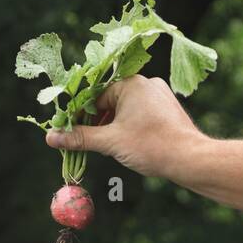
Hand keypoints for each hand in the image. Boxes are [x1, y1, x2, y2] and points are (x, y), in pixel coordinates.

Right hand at [44, 75, 203, 178]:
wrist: (191, 159)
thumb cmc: (152, 146)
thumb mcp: (110, 142)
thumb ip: (79, 138)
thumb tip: (51, 137)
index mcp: (131, 83)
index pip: (95, 96)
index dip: (80, 116)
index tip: (70, 132)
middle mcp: (146, 83)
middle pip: (110, 102)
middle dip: (97, 123)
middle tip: (87, 142)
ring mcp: (159, 96)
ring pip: (125, 109)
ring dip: (113, 126)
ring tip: (109, 147)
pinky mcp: (168, 109)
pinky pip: (141, 114)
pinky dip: (130, 127)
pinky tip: (128, 144)